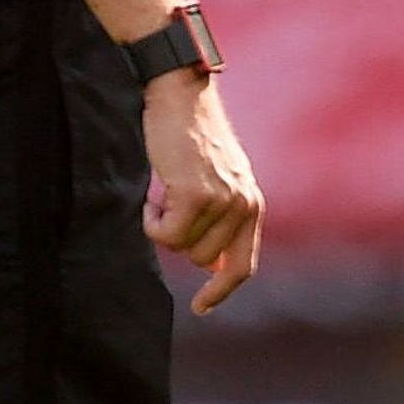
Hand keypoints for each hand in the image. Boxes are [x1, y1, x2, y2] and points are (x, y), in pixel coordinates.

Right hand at [141, 71, 264, 314]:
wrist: (180, 95)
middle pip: (200, 260)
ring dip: (164, 225)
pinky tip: (157, 189)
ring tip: (168, 188)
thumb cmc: (192, 137)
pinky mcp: (196, 195)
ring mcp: (222, 201)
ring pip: (180, 248)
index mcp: (252, 204)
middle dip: (179, 238)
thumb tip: (211, 270)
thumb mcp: (220, 180)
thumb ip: (222, 221)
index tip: (201, 307)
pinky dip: (151, 219)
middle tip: (173, 200)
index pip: (242, 266)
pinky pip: (164, 235)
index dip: (221, 292)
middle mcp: (244, 205)